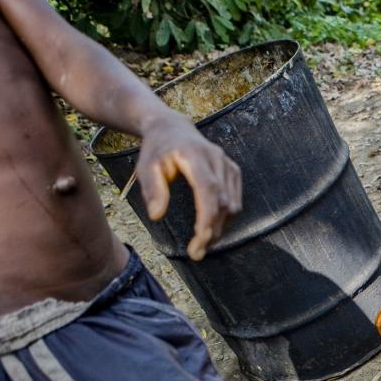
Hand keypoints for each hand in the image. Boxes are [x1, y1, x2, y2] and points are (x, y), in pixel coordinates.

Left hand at [137, 113, 241, 260]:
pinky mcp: (233, 171)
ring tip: (202, 244)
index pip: (209, 190)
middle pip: (222, 202)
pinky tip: (212, 228)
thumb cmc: (157, 150)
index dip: (208, 218)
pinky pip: (235, 200)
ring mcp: (228, 165)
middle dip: (212, 230)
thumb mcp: (146, 167)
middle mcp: (216, 159)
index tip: (199, 241)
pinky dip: (225, 218)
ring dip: (220, 227)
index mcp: (195, 156)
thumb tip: (156, 216)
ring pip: (232, 204)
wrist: (172, 127)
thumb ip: (152, 189)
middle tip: (196, 253)